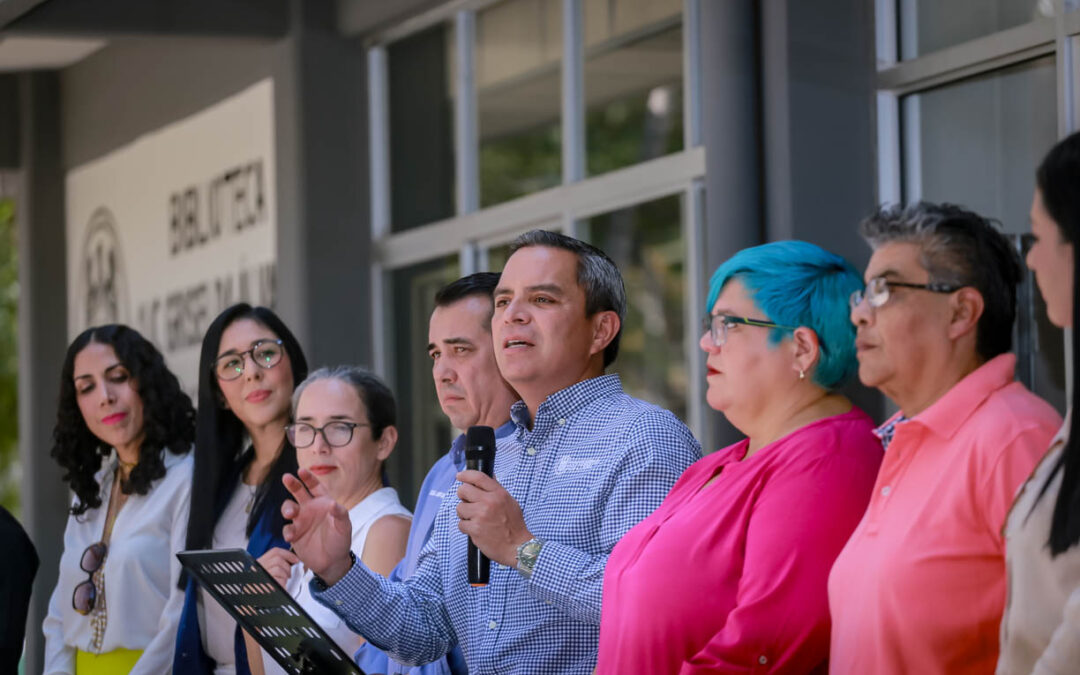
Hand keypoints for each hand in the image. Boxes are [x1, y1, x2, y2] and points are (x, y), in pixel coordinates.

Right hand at [257, 547, 298, 588]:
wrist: (262, 606)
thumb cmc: (267, 590)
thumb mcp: (269, 573)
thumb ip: (277, 565)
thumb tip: (293, 559)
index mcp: (258, 564)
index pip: (274, 552)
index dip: (287, 554)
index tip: (295, 559)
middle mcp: (258, 568)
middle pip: (278, 558)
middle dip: (287, 566)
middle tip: (288, 574)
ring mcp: (261, 575)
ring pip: (279, 568)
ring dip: (285, 576)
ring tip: (282, 582)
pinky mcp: (266, 583)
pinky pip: (280, 579)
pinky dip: (283, 583)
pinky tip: (279, 587)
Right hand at [281, 469, 353, 584]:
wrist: (333, 562)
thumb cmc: (340, 540)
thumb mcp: (344, 527)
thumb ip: (340, 514)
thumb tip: (333, 504)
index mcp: (323, 502)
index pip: (315, 486)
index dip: (308, 478)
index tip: (302, 471)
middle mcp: (310, 508)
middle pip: (298, 492)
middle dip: (292, 484)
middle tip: (287, 477)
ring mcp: (301, 521)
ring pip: (289, 508)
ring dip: (288, 508)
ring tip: (291, 513)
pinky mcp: (294, 534)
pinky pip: (288, 529)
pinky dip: (288, 531)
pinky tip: (291, 536)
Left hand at [456, 470, 531, 565]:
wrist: (517, 546)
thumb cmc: (514, 525)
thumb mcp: (510, 502)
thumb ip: (497, 490)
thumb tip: (490, 476)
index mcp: (499, 494)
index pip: (478, 477)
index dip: (466, 474)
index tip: (459, 476)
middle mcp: (489, 502)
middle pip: (463, 490)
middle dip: (462, 496)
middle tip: (468, 502)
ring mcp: (481, 516)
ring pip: (460, 508)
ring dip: (464, 514)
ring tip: (475, 519)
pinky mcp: (475, 529)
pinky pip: (461, 524)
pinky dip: (466, 528)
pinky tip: (476, 530)